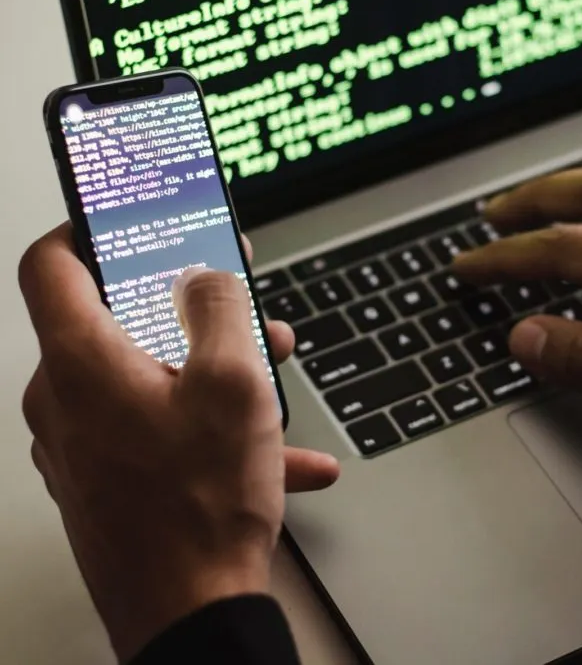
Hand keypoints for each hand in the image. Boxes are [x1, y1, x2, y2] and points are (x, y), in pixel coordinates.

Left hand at [19, 224, 338, 661]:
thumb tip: (205, 273)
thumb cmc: (200, 506)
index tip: (122, 219)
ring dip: (211, 370)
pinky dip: (211, 428)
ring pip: (148, 379)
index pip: (50, 265)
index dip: (86, 227)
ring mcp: (82, 446)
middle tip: (240, 308)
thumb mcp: (234, 383)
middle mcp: (66, 402)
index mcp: (83, 363)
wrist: (190, 614)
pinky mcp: (105, 480)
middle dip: (190, 310)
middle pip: (118, 323)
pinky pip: (160, 431)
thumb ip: (219, 307)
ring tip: (272, 383)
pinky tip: (278, 454)